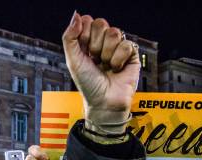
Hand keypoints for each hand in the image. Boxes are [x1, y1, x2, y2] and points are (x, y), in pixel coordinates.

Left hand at [62, 12, 139, 126]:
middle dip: (95, 44)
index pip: (88, 21)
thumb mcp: (73, 61)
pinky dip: (119, 59)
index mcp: (87, 42)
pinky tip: (117, 69)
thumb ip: (70, 37)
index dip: (85, 34)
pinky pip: (126, 44)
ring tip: (105, 66)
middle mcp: (102, 42)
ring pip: (114, 32)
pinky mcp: (131, 53)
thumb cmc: (88, 85)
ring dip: (107, 53)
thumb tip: (76, 15)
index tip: (84, 51)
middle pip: (101, 23)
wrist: (104, 102)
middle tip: (95, 60)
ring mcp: (117, 47)